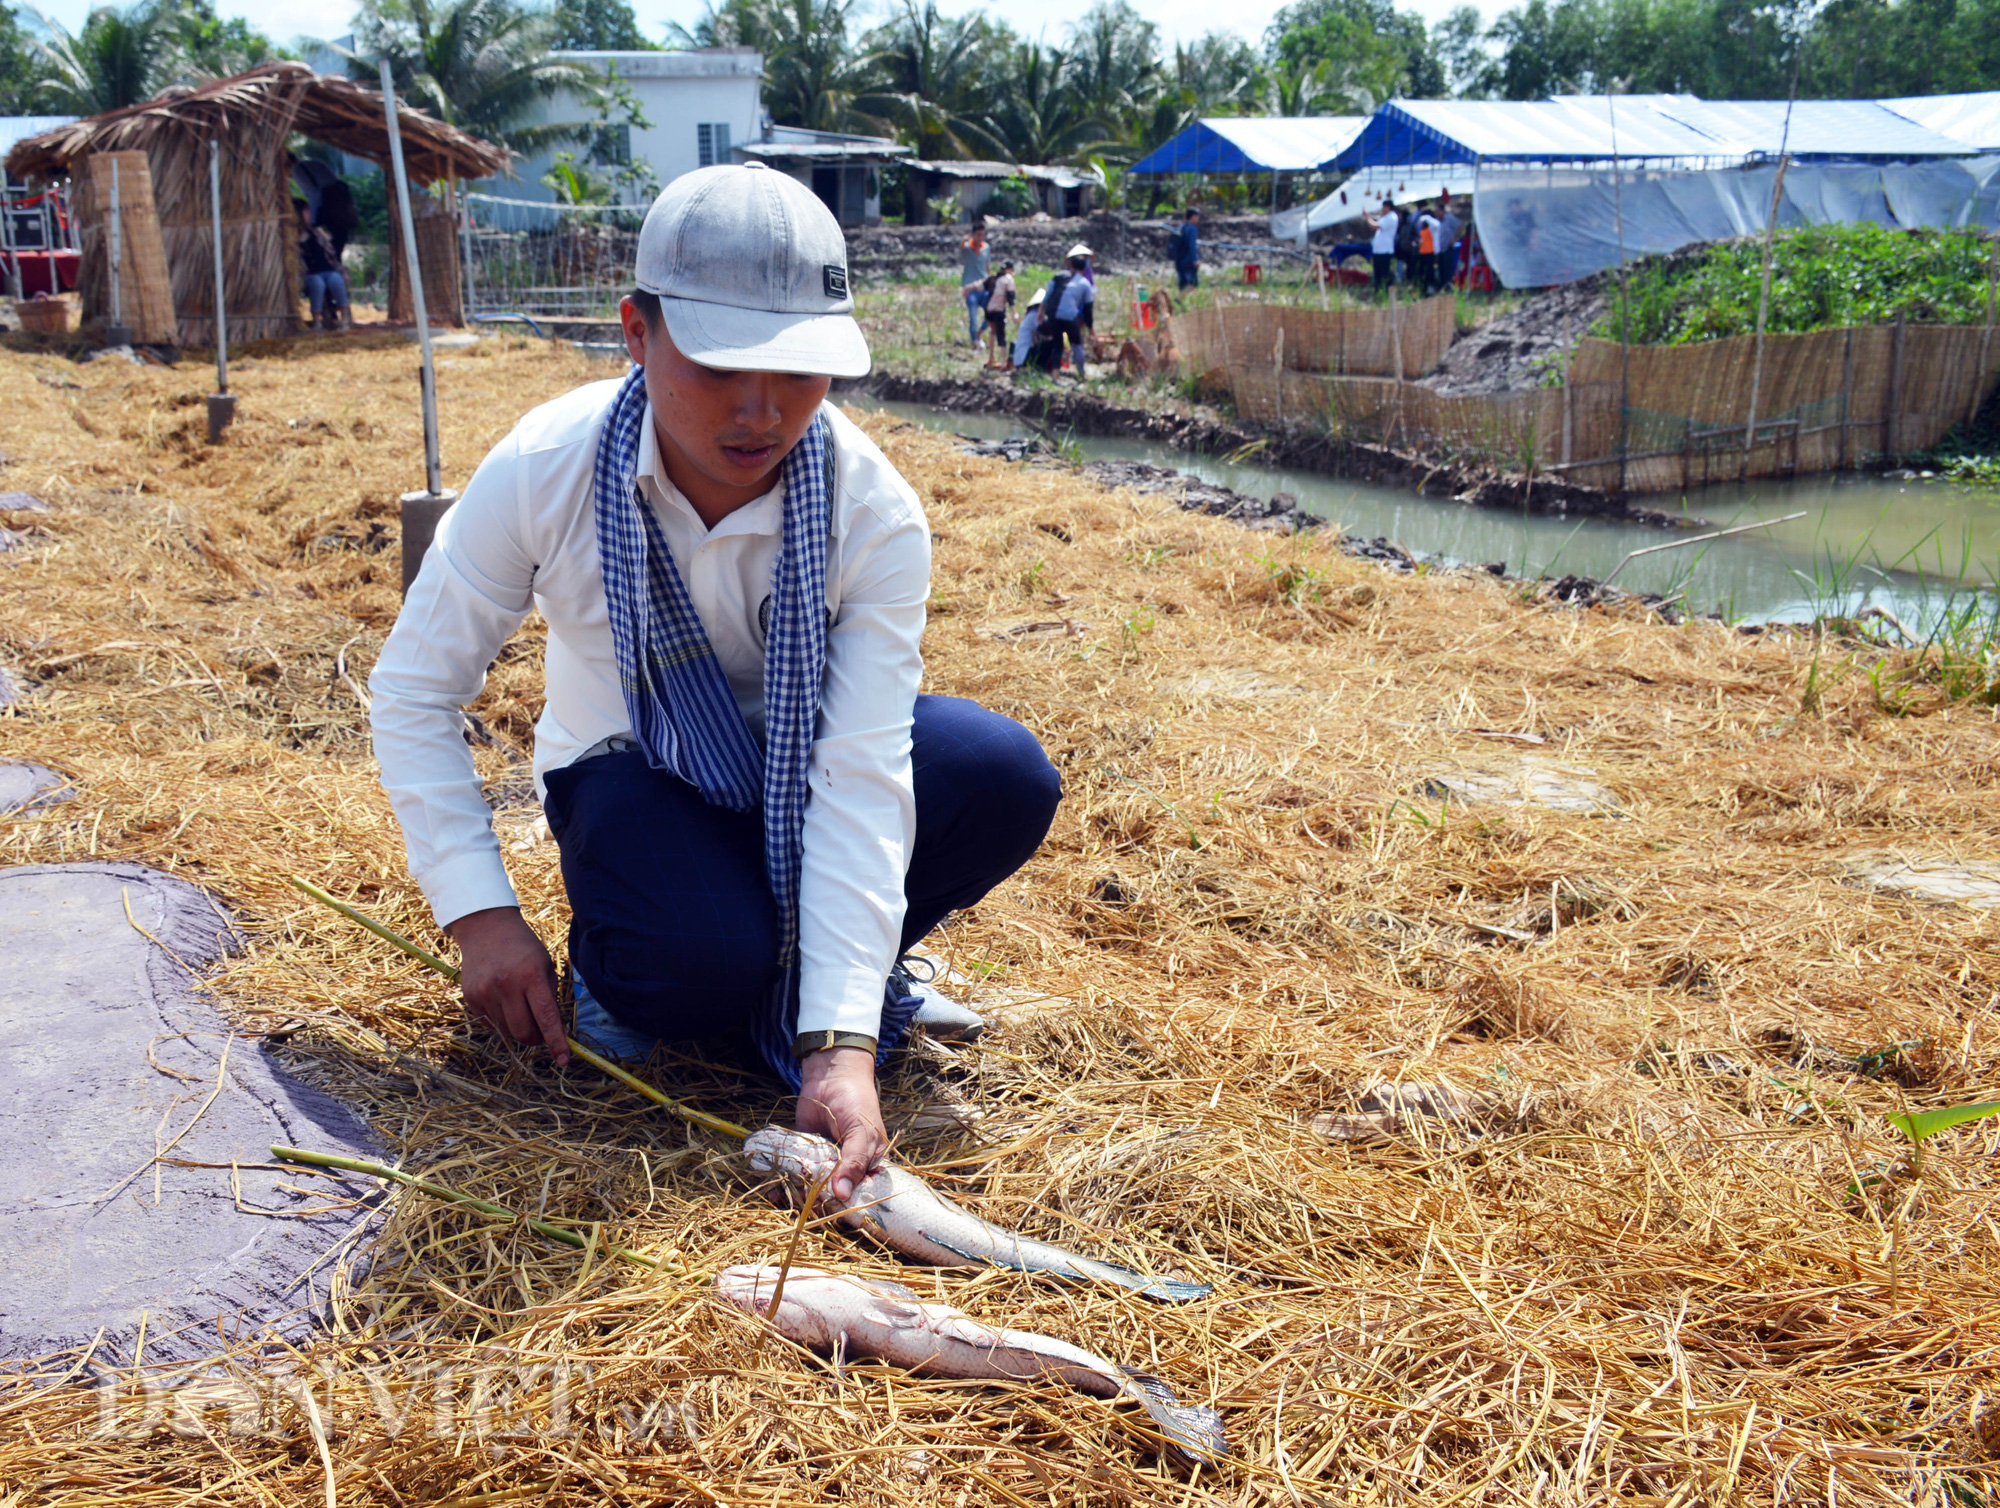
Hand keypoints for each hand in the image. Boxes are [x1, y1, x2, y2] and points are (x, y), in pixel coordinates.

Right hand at [445, 906, 567, 1065]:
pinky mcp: (471, 998)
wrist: (486, 927)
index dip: (556, 1042)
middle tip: (542, 1033)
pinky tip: (503, 999)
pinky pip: (491, 1023)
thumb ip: (549, 996)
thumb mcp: (545, 964)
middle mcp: (506, 986)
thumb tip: (554, 1031)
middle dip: (536, 1039)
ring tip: (520, 1007)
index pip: (546, 1017)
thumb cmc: (523, 947)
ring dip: (518, 1028)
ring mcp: (485, 993)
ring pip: (507, 1031)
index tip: (564, 1060)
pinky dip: (502, 1020)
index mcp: (530, 975)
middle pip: (523, 1032)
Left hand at [795, 1047, 886, 1200]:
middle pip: (833, 1196)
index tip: (834, 1215)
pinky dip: (785, 1184)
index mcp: (869, 1167)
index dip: (848, 1209)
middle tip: (808, 1202)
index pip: (861, 1197)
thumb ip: (854, 1162)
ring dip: (799, 1196)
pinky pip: (795, 1174)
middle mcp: (846, 1169)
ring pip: (812, 1188)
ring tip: (787, 1198)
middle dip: (819, 1203)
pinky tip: (775, 1191)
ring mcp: (824, 1163)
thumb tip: (843, 1194)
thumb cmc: (857, 1101)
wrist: (831, 1075)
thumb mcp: (862, 1132)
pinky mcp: (804, 1155)